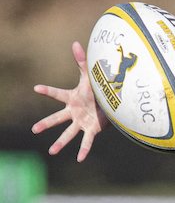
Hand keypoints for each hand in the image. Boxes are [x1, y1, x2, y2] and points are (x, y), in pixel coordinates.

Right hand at [32, 42, 108, 160]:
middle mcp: (74, 112)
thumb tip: (75, 43)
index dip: (47, 90)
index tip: (36, 88)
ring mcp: (82, 122)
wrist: (112, 101)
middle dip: (46, 123)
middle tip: (34, 129)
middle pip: (57, 118)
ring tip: (52, 151)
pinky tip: (79, 159)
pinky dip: (84, 150)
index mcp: (72, 98)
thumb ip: (82, 61)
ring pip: (69, 133)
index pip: (57, 94)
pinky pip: (87, 141)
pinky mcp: (92, 129)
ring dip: (61, 142)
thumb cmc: (98, 88)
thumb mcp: (90, 76)